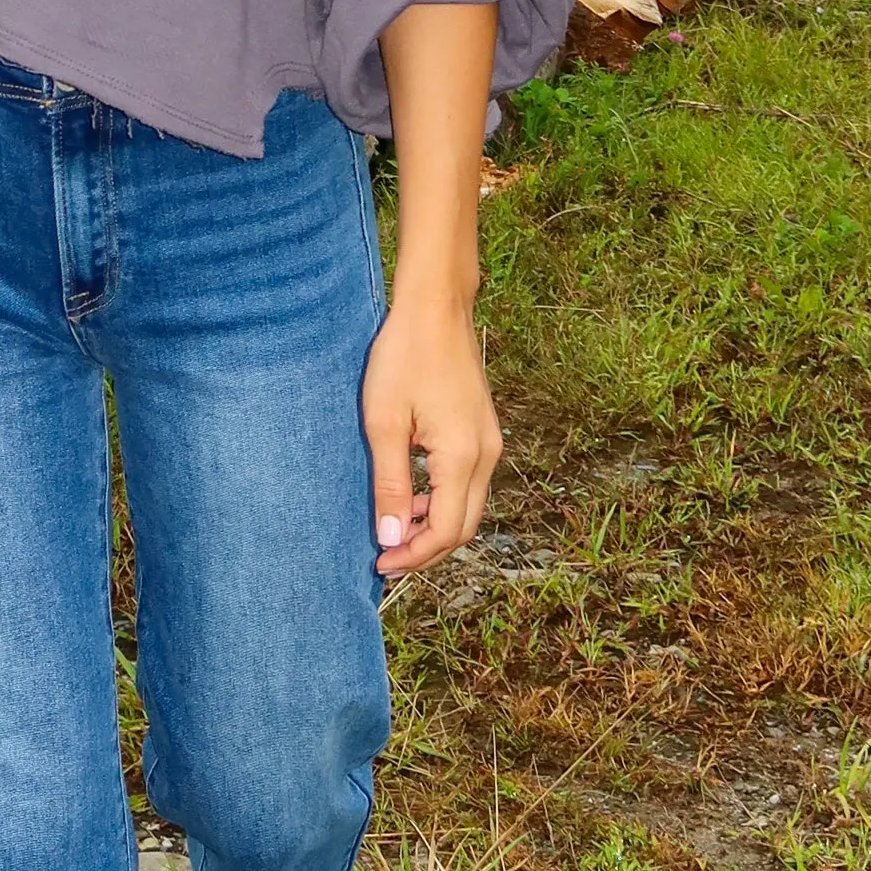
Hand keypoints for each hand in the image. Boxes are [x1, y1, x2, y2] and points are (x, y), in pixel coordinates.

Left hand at [361, 295, 500, 581]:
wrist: (435, 307)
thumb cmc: (404, 357)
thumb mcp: (385, 423)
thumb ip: (391, 484)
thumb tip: (391, 537)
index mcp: (463, 456)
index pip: (446, 531)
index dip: (413, 555)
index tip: (379, 562)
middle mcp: (486, 454)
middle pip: (464, 527)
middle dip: (426, 549)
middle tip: (385, 555)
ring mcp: (490, 442)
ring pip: (468, 506)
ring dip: (434, 525)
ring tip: (393, 525)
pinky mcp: (484, 431)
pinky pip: (469, 482)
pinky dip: (442, 499)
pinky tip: (412, 493)